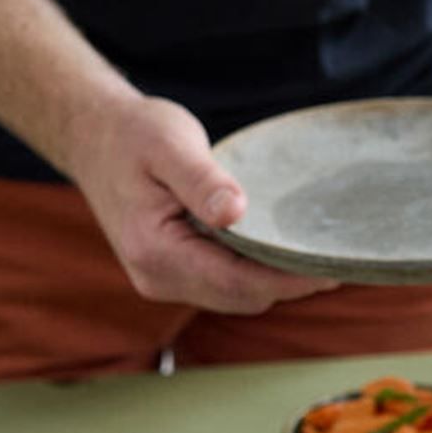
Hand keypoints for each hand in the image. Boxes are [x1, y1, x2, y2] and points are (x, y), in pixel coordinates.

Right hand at [65, 93, 333, 315]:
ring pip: (234, 296)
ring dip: (274, 282)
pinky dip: (255, 274)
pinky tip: (282, 252)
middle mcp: (157, 277)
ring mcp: (162, 280)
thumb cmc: (133, 135)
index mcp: (155, 251)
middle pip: (240, 297)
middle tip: (337, 261)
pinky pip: (223, 284)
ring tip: (317, 257)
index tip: (330, 267)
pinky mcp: (171, 273)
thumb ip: (202, 180)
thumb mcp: (169, 144)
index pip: (236, 282)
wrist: (94, 139)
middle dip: (289, 285)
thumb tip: (235, 212)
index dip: (287, 279)